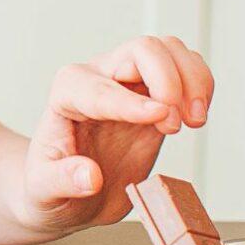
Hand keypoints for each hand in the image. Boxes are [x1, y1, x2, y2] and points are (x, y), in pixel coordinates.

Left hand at [17, 36, 213, 234]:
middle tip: (178, 124)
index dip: (130, 101)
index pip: (99, 88)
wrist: (69, 193)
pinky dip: (201, 85)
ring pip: (168, 51)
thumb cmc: (50, 187)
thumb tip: (89, 177)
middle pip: (142, 50)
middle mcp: (99, 79)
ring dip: (192, 79)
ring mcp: (129, 83)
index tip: (160, 116)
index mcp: (66, 96)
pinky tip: (195, 116)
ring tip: (194, 120)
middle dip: (168, 81)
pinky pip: (184, 68)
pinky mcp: (155, 96)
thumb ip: (62, 181)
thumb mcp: (44, 191)